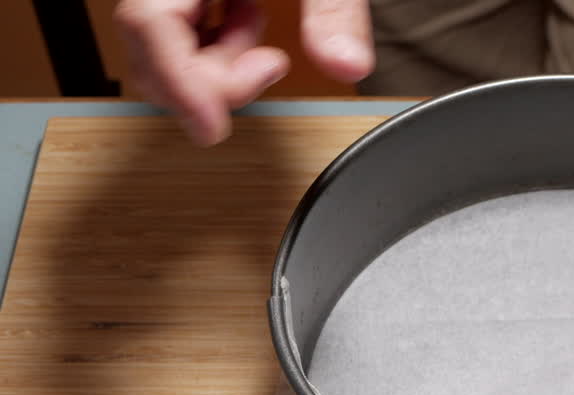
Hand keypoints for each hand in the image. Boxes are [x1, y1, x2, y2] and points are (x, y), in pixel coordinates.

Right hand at [115, 0, 373, 145]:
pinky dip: (222, 41)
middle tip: (266, 75)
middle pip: (150, 43)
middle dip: (205, 80)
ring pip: (166, 42)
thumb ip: (335, 9)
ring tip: (266, 51)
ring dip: (216, 64)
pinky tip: (254, 26)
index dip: (178, 84)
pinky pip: (188, 22)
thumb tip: (347, 63)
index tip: (211, 126)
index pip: (148, 25)